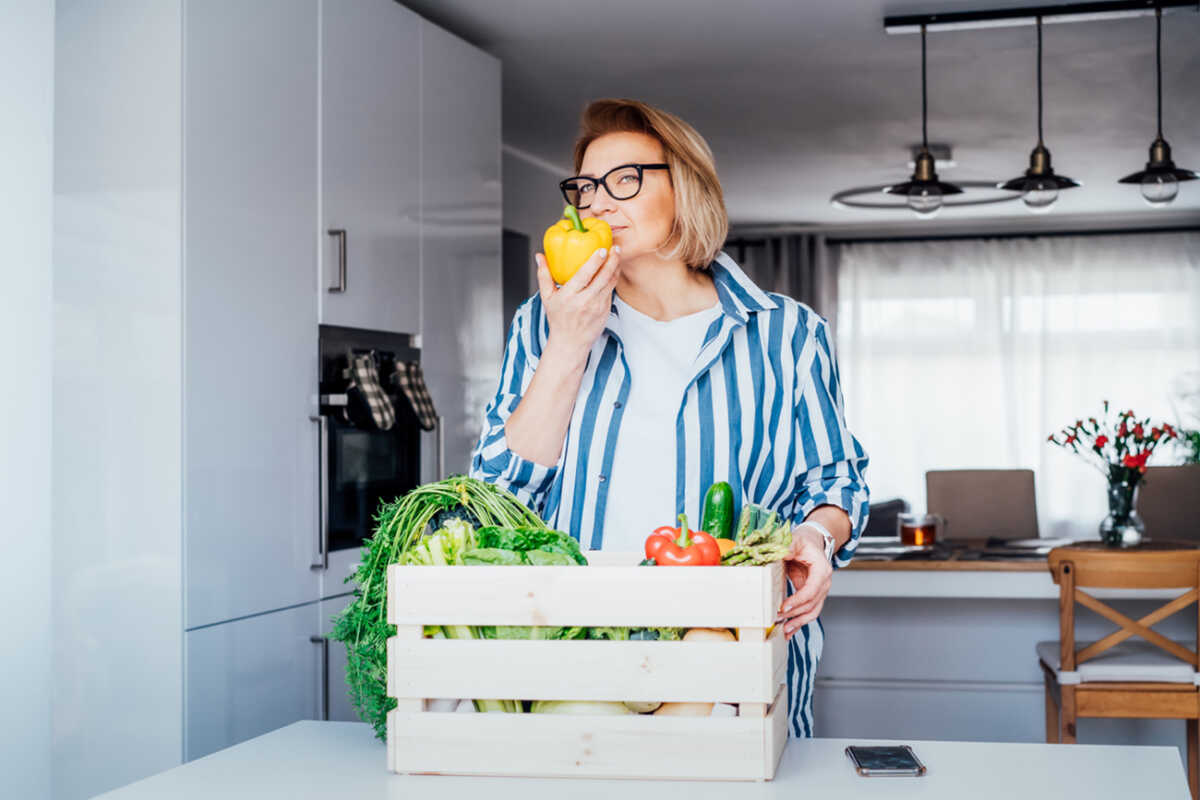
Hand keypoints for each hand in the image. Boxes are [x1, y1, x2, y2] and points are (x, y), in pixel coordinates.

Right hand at [535, 245, 620, 365]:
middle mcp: (584, 302)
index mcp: (569, 297)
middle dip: (612, 261)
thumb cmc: (558, 320)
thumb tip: (540, 257)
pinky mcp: (606, 311)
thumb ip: (544, 275)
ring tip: (617, 255)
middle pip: (603, 277)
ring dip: (616, 268)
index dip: (595, 261)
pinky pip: (611, 291)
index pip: (584, 275)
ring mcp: (597, 307)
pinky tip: (614, 269)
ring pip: (610, 283)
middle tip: (615, 248)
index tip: (601, 249)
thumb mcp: (547, 298)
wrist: (570, 343)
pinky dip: (614, 279)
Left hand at [777, 525, 832, 639]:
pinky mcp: (813, 595)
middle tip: (777, 618)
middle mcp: (824, 582)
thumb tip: (777, 553)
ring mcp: (820, 590)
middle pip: (812, 604)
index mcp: (822, 569)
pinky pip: (809, 611)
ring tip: (785, 631)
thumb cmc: (804, 541)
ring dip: (799, 622)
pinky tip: (790, 630)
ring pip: (812, 611)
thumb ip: (786, 547)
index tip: (783, 607)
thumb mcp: (794, 540)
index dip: (798, 600)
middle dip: (795, 614)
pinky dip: (800, 621)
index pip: (811, 590)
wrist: (812, 542)